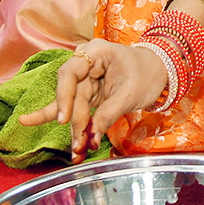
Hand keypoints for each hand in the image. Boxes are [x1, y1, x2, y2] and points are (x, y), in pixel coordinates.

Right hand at [19, 40, 167, 162]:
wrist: (160, 71)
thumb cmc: (147, 73)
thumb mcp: (130, 93)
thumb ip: (108, 113)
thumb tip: (91, 138)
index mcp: (95, 52)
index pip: (69, 73)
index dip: (64, 97)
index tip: (65, 120)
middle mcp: (85, 63)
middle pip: (71, 94)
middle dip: (74, 122)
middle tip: (77, 146)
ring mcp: (85, 79)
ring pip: (71, 106)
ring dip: (73, 130)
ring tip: (71, 152)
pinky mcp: (88, 94)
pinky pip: (76, 110)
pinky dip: (74, 127)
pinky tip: (43, 129)